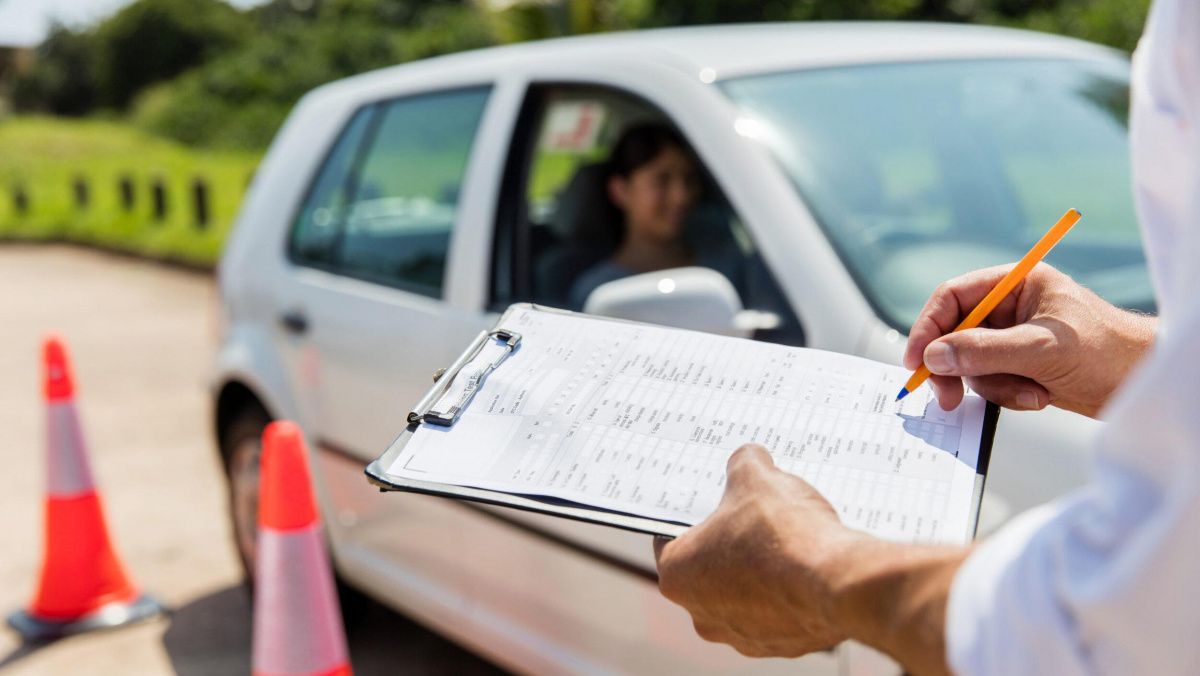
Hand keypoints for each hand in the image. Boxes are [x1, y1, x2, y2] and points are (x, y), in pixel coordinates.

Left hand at [654, 445, 966, 673]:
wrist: (837, 581)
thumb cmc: (782, 533)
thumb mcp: (756, 477)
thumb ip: (744, 464)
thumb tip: (749, 458)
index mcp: (678, 574)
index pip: (671, 537)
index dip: (693, 514)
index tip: (712, 501)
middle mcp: (702, 614)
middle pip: (709, 568)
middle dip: (730, 542)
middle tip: (753, 516)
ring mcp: (742, 635)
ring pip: (744, 593)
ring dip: (760, 570)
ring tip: (787, 540)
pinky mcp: (781, 645)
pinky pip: (779, 611)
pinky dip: (789, 591)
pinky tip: (806, 565)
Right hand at [905, 263, 1155, 417]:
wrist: (1144, 384)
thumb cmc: (1108, 352)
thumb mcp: (1041, 349)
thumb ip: (984, 350)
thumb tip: (935, 356)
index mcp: (1017, 284)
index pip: (954, 297)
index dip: (929, 327)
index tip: (917, 361)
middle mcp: (1011, 307)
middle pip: (956, 333)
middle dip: (957, 367)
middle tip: (947, 397)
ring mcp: (1014, 338)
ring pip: (972, 363)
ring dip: (994, 385)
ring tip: (1031, 393)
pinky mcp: (1021, 365)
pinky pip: (991, 381)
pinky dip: (1009, 394)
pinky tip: (1040, 396)